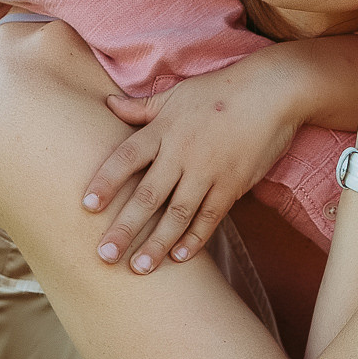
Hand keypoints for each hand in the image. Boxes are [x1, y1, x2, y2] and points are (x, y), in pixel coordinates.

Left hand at [81, 61, 299, 272]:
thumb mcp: (177, 93)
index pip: (127, 157)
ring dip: (158, 243)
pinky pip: (211, 217)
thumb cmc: (220, 90)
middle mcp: (182, 152)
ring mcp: (209, 171)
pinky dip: (195, 239)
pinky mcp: (233, 184)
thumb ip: (141, 107)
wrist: (271, 91)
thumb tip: (108, 105)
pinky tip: (179, 258)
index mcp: (164, 129)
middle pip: (148, 194)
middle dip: (125, 227)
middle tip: (105, 255)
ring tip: (139, 268)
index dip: (106, 181)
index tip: (86, 207)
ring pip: (178, 213)